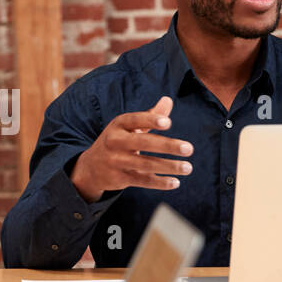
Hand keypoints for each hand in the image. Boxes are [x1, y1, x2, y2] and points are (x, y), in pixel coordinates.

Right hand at [69, 96, 192, 201]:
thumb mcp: (128, 127)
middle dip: (167, 146)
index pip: (135, 120)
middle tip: (189, 148)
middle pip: (143, 143)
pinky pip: (142, 181)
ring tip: (188, 167)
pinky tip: (175, 182)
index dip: (151, 120)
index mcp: (118, 125)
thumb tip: (168, 100)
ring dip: (169, 166)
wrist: (91, 167)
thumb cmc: (118, 141)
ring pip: (145, 164)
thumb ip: (150, 115)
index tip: (168, 123)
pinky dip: (160, 182)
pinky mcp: (119, 178)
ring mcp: (116, 161)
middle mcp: (115, 141)